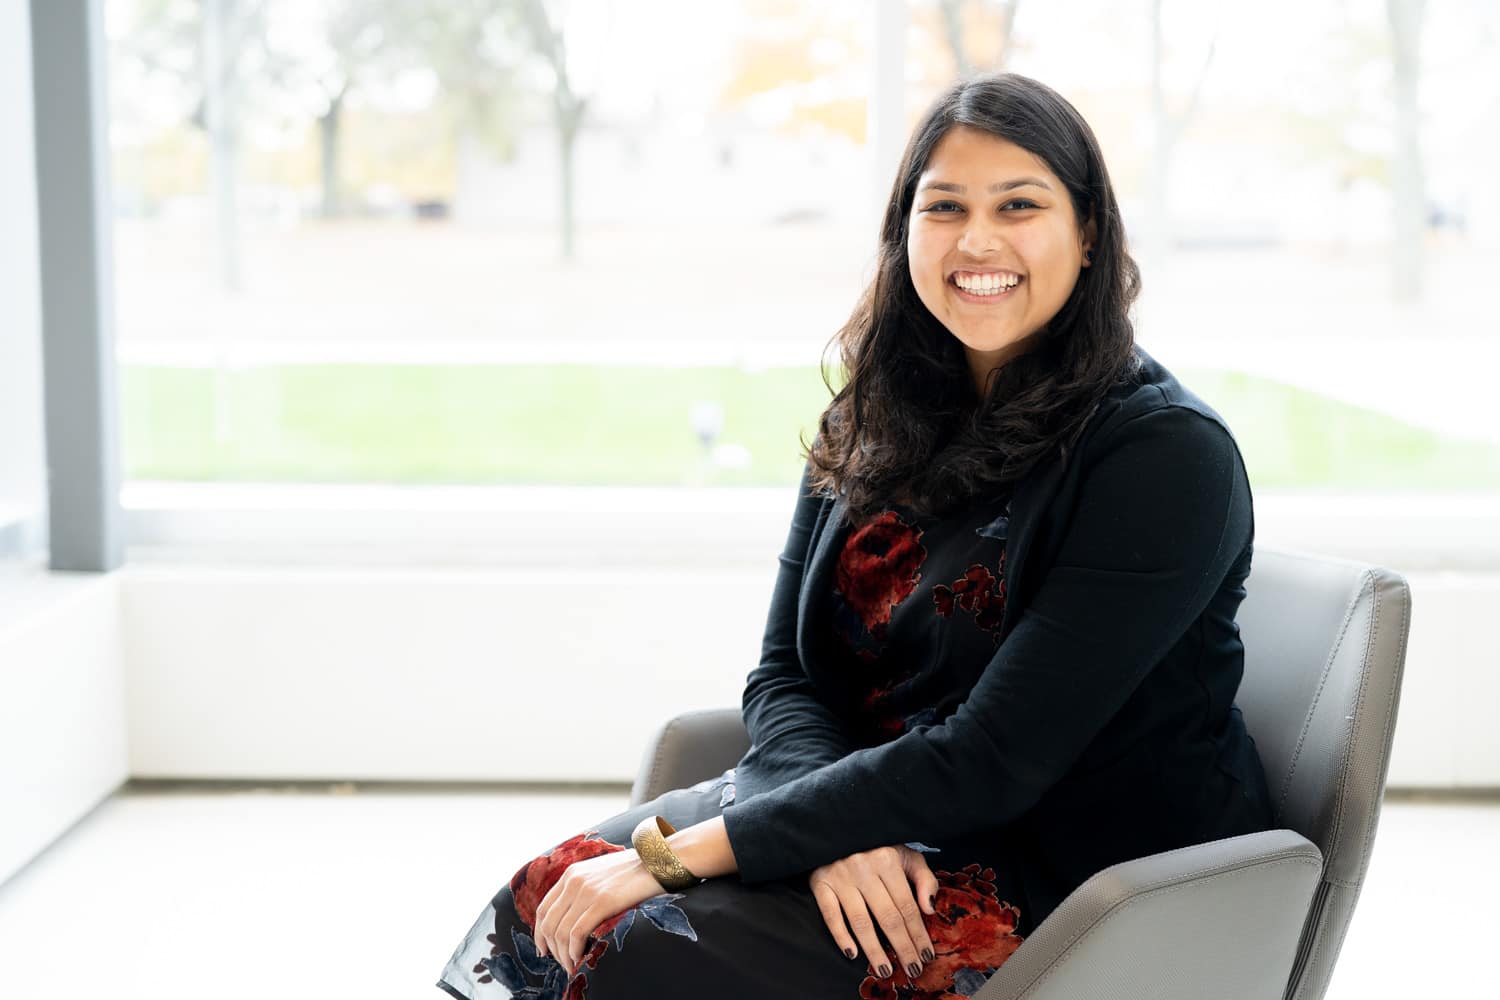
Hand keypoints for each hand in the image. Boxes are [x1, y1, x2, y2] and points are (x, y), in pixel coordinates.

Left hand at [533, 848, 664, 976]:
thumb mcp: (600, 874)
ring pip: (560, 931)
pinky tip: (579, 957)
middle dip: (551, 948)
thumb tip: (574, 917)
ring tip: (572, 965)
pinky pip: (577, 933)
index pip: (543, 908)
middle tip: (562, 963)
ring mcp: (586, 891)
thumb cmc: (633, 871)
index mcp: (571, 873)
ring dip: (563, 954)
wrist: (656, 861)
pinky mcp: (602, 902)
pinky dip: (574, 950)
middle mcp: (574, 881)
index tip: (545, 949)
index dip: (540, 934)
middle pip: (548, 923)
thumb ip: (583, 889)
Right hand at [809, 844, 938, 981]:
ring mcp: (840, 876)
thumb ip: (923, 878)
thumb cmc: (875, 845)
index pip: (907, 906)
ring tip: (884, 970)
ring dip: (874, 950)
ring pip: (860, 921)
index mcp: (888, 859)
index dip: (918, 934)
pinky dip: (841, 936)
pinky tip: (852, 954)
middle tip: (912, 971)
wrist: (833, 828)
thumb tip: (929, 910)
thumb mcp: (904, 853)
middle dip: (903, 948)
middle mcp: (864, 868)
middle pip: (888, 917)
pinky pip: (830, 914)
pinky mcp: (820, 882)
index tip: (927, 956)